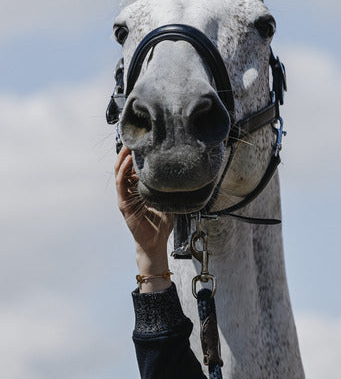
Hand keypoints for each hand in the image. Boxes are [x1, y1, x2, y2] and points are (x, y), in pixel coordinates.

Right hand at [115, 146, 172, 271]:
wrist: (155, 243)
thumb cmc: (161, 223)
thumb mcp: (168, 199)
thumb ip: (170, 187)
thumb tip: (183, 172)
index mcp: (138, 188)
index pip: (133, 166)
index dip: (135, 153)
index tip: (142, 139)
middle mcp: (129, 190)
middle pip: (124, 166)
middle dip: (127, 150)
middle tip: (134, 136)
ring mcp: (124, 197)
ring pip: (119, 172)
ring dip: (122, 157)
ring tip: (128, 144)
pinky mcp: (123, 205)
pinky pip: (121, 185)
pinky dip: (123, 172)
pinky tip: (128, 161)